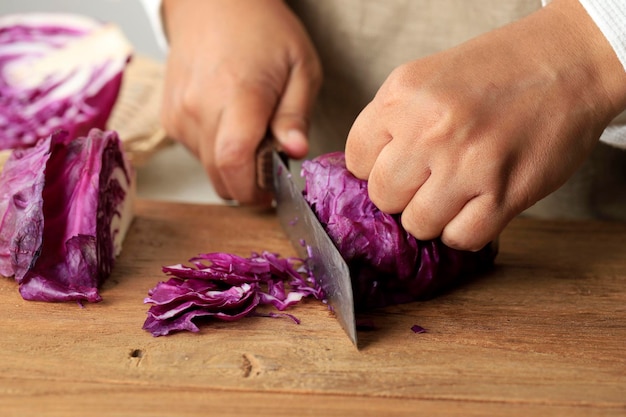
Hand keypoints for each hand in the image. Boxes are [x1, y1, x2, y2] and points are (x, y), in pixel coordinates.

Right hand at [160, 0, 321, 203]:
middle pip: (219, 175)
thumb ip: (295, 114)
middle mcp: (200, 107)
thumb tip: (295, 151)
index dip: (253, 189)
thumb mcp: (301, 67)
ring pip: (207, 168)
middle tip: (269, 166)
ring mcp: (179, 113)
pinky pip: (195, 152)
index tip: (273, 192)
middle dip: (247, 184)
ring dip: (232, 166)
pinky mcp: (170, 117)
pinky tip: (229, 124)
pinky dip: (215, 151)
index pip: (234, 160)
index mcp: (238, 93)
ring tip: (251, 134)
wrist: (213, 3)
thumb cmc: (263, 30)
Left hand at [345, 0, 625, 250]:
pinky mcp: (504, 194)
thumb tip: (364, 174)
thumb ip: (389, 123)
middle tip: (427, 179)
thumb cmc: (491, 73)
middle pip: (383, 197)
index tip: (397, 165)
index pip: (356, 160)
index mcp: (402, 97)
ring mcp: (467, 165)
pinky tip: (476, 205)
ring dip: (433, 215)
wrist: (564, 64)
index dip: (374, 168)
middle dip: (401, 194)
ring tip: (454, 192)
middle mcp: (430, 130)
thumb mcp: (423, 79)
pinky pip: (460, 238)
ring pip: (418, 225)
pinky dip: (464, 229)